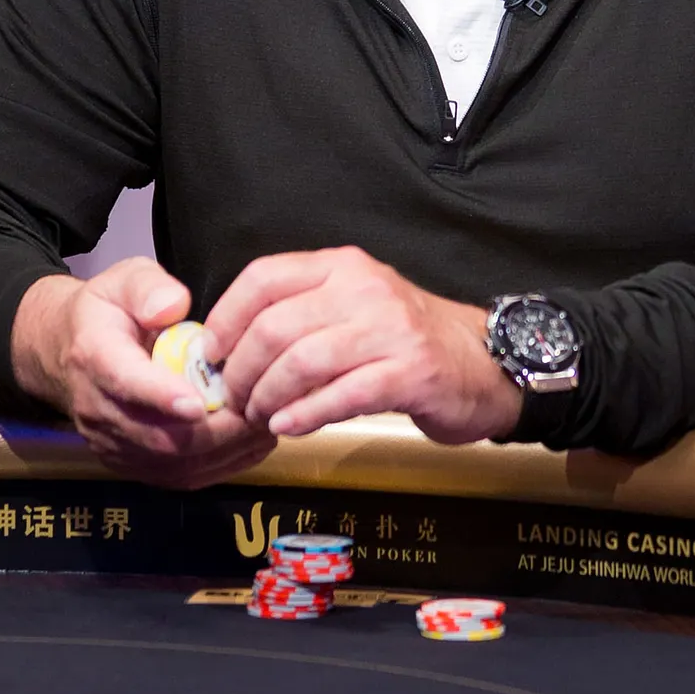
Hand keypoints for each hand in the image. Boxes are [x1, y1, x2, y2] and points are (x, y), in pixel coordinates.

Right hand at [10, 259, 275, 488]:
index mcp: (95, 356)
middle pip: (159, 436)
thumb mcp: (123, 280)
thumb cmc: (108, 312)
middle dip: (214, 430)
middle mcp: (97, 409)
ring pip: (173, 464)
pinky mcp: (128, 464)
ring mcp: (111, 443)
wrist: (66, 351)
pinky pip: (177, 477)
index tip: (200, 402)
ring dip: (224, 450)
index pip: (127, 383)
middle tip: (259, 411)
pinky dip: (219, 464)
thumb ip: (148, 288)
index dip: (163, 396)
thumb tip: (174, 306)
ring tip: (264, 425)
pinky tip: (248, 442)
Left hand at [203, 246, 523, 443]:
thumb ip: (299, 314)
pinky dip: (306, 414)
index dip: (227, 317)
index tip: (212, 353)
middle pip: (276, 326)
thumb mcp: (352, 306)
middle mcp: (364, 289)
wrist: (483, 362)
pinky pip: (343, 395)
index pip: (265, 277)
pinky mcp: (411, 372)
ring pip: (304, 361)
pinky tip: (290, 426)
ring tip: (260, 416)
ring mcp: (390, 330)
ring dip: (269, 397)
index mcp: (342, 267)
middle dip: (243, 371)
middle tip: (234, 399)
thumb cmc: (404, 340)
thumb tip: (228, 345)